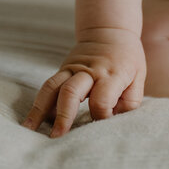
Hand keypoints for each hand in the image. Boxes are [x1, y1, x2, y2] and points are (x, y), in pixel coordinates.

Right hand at [22, 28, 146, 137]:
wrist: (110, 30)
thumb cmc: (127, 59)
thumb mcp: (138, 77)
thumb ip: (129, 102)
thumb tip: (113, 122)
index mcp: (112, 74)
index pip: (102, 100)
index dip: (101, 116)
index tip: (102, 128)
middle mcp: (90, 71)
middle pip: (71, 92)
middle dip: (63, 116)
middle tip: (56, 138)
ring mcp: (73, 69)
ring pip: (53, 87)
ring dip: (40, 109)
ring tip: (30, 129)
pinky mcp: (63, 69)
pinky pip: (48, 86)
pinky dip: (39, 103)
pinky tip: (32, 120)